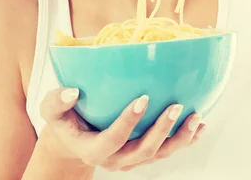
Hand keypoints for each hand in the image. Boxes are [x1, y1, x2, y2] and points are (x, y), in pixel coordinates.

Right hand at [40, 87, 205, 172]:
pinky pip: (166, 151)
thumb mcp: (50, 109)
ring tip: (196, 117)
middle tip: (177, 106)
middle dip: (162, 130)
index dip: (128, 122)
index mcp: (93, 149)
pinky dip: (185, 139)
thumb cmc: (64, 119)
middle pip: (143, 151)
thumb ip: (56, 101)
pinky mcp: (143, 154)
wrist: (72, 139)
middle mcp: (115, 159)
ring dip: (180, 137)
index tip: (143, 98)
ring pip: (159, 154)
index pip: (112, 139)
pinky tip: (200, 126)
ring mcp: (131, 159)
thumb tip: (73, 91)